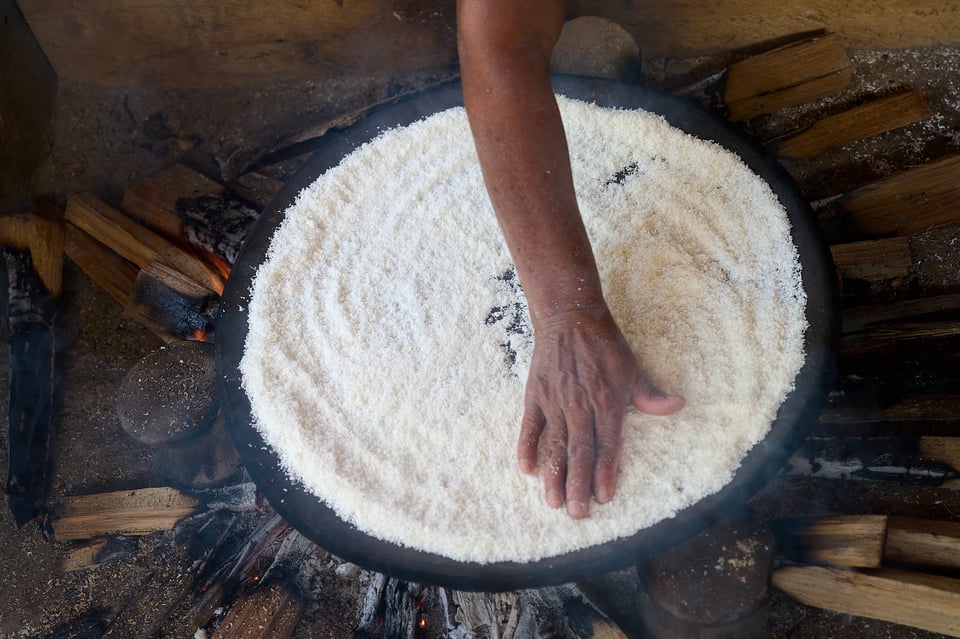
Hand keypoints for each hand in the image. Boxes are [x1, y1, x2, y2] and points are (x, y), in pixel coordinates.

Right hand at [518, 306, 684, 518]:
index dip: (605, 472)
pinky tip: (526, 469)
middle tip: (576, 513)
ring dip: (553, 475)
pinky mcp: (535, 395)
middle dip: (578, 485)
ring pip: (554, 445)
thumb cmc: (604, 345)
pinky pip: (529, 426)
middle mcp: (580, 405)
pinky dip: (527, 447)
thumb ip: (650, 395)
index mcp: (607, 401)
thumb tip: (677, 405)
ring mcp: (555, 401)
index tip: (603, 497)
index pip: (607, 444)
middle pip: (579, 452)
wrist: (569, 317)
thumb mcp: (632, 368)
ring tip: (553, 501)